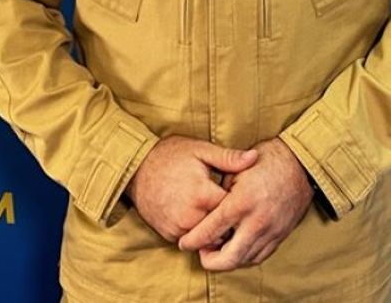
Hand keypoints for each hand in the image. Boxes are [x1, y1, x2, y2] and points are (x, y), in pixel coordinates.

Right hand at [126, 136, 259, 242]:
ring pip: (208, 237)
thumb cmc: (170, 156)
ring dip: (216, 228)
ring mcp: (178, 228)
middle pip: (223, 227)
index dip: (242, 202)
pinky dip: (200, 232)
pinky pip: (192, 239)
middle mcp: (190, 217)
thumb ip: (229, 158)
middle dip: (231, 219)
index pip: (234, 209)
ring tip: (221, 213)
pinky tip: (203, 217)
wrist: (135, 169)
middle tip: (238, 207)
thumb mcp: (201, 150)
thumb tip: (255, 157)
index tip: (246, 194)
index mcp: (202, 195)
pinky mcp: (169, 235)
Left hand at [177, 137, 313, 270]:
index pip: (210, 231)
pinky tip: (235, 248)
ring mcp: (271, 231)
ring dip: (226, 259)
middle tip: (200, 252)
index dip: (193, 241)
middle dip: (209, 260)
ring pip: (243, 260)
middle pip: (227, 258)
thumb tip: (206, 213)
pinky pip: (259, 256)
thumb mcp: (237, 170)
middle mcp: (257, 221)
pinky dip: (244, 256)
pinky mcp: (280, 235)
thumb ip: (219, 194)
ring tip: (216, 249)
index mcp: (242, 202)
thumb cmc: (266, 160)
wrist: (301, 164)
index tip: (184, 242)